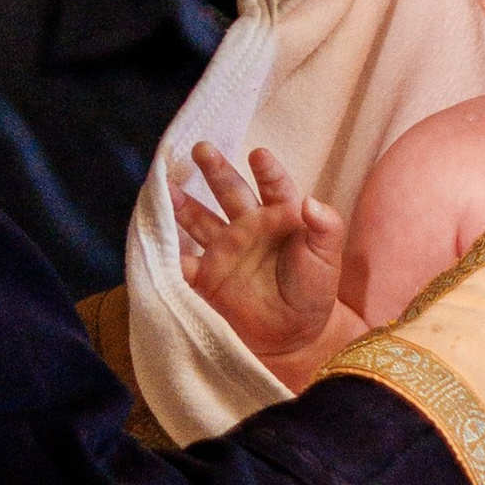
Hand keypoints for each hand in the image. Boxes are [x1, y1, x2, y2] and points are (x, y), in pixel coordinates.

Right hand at [176, 144, 353, 376]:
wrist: (295, 336)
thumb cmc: (314, 291)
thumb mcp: (327, 259)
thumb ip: (326, 228)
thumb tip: (312, 202)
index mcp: (280, 216)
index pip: (273, 185)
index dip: (266, 170)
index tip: (258, 156)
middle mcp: (249, 225)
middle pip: (229, 190)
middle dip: (215, 170)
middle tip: (202, 148)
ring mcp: (225, 248)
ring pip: (200, 219)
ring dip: (183, 204)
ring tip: (166, 188)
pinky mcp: (207, 276)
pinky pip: (183, 261)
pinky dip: (169, 253)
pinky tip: (158, 240)